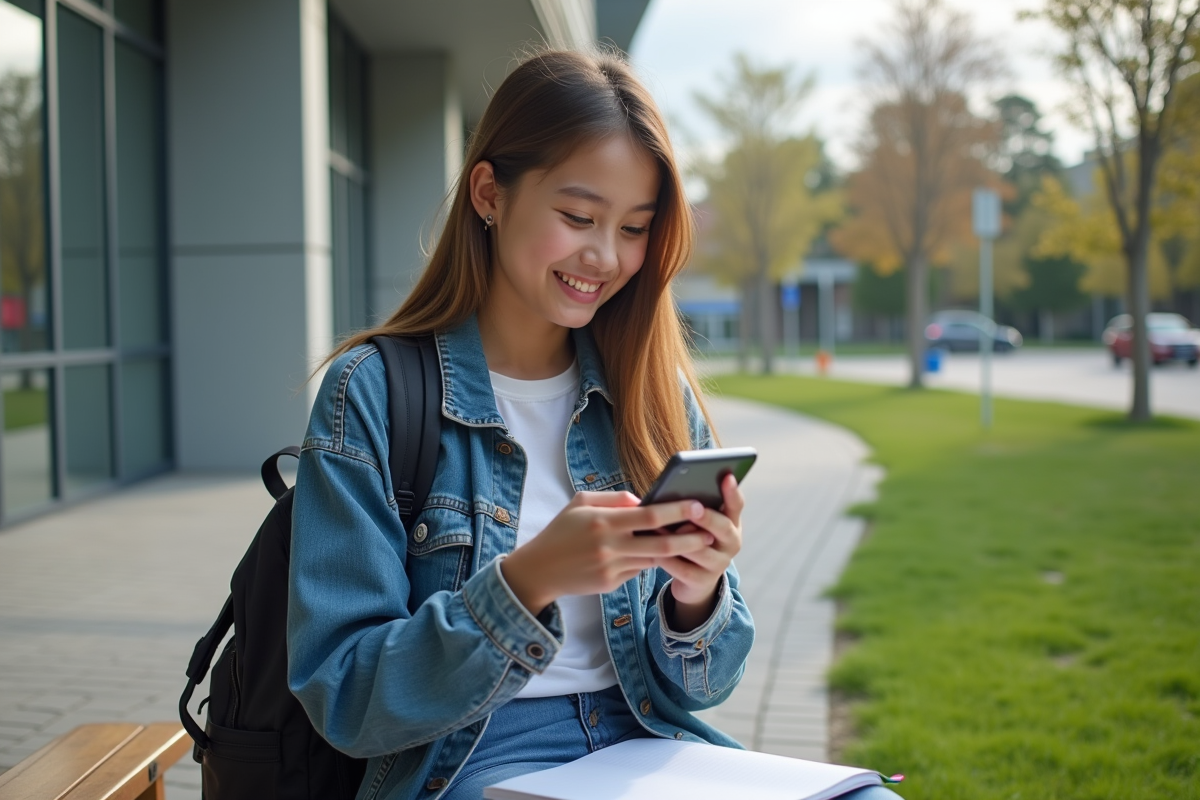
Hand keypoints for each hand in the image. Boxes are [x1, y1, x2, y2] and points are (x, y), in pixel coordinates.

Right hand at [500, 492, 713, 615]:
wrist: (538, 571)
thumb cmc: (561, 531)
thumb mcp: (581, 503)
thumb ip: (614, 498)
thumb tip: (643, 501)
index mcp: (603, 521)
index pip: (649, 516)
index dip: (676, 512)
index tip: (697, 505)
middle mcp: (609, 546)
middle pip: (660, 544)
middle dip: (689, 538)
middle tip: (710, 531)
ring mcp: (611, 568)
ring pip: (653, 559)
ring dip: (675, 552)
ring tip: (695, 541)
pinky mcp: (610, 585)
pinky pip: (638, 570)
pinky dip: (651, 561)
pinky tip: (663, 554)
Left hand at [659, 473, 743, 630]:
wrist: (695, 580)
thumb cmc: (692, 540)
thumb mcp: (698, 524)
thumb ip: (694, 509)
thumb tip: (675, 488)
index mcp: (732, 523)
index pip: (737, 505)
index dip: (732, 491)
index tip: (726, 476)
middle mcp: (732, 543)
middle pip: (722, 527)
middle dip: (706, 517)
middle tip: (693, 509)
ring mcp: (719, 564)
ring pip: (699, 549)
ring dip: (678, 538)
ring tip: (658, 527)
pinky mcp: (702, 581)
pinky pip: (682, 568)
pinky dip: (666, 558)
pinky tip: (651, 549)